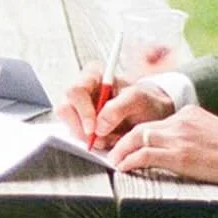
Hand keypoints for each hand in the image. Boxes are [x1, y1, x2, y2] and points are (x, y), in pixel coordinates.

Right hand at [58, 66, 175, 147]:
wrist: (152, 114)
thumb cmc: (146, 101)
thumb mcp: (139, 100)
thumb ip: (119, 108)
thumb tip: (99, 126)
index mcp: (93, 75)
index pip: (75, 91)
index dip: (82, 111)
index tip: (94, 129)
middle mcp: (82, 89)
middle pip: (65, 110)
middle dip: (82, 129)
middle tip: (102, 139)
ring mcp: (79, 107)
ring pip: (69, 125)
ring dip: (89, 138)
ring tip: (112, 137)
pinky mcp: (81, 123)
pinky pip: (78, 136)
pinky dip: (93, 142)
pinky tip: (109, 139)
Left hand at [111, 103, 217, 187]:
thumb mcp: (211, 130)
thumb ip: (192, 132)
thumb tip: (179, 146)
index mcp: (189, 113)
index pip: (156, 122)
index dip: (139, 134)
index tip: (130, 142)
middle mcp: (180, 121)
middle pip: (141, 127)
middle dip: (123, 140)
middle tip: (112, 151)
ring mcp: (178, 137)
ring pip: (138, 138)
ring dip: (122, 151)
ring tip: (114, 162)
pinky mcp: (178, 155)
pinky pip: (145, 155)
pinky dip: (130, 161)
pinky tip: (124, 168)